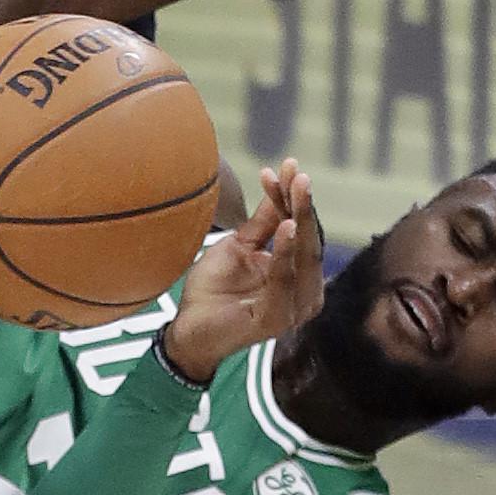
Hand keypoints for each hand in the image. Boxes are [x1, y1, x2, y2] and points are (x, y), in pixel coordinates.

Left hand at [163, 159, 323, 381]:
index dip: (295, 199)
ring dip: (298, 220)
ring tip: (296, 189)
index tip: (288, 165)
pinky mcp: (275, 319)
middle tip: (298, 173)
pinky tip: (285, 227)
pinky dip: (284, 253)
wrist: (188, 329)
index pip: (301, 231)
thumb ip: (263, 223)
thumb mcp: (238, 247)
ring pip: (302, 257)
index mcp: (298, 275)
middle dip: (302, 204)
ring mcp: (293, 308)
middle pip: (307, 241)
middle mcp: (304, 292)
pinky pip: (283, 280)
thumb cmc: (213, 290)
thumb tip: (283, 184)